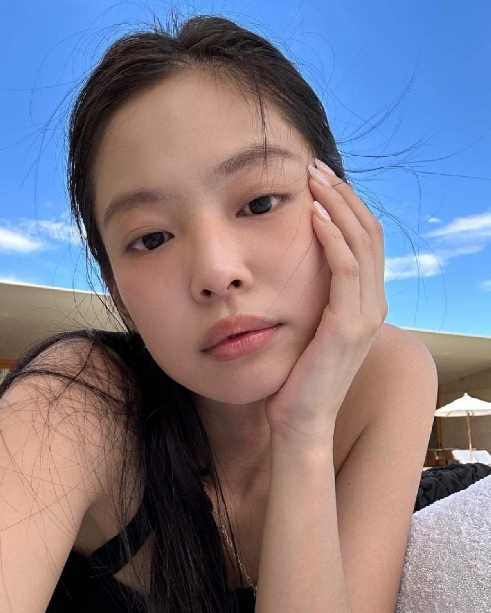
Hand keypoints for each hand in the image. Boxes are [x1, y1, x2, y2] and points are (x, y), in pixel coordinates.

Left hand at [265, 158, 387, 447]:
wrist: (300, 422)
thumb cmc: (298, 375)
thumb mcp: (310, 327)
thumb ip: (315, 297)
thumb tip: (297, 264)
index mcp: (365, 303)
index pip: (365, 241)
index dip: (347, 206)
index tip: (319, 181)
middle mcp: (373, 305)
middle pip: (369, 233)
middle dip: (343, 195)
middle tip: (315, 168)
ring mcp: (365, 316)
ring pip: (361, 244)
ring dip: (337, 206)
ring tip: (313, 179)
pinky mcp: (347, 326)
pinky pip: (344, 269)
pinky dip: (332, 237)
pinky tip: (312, 215)